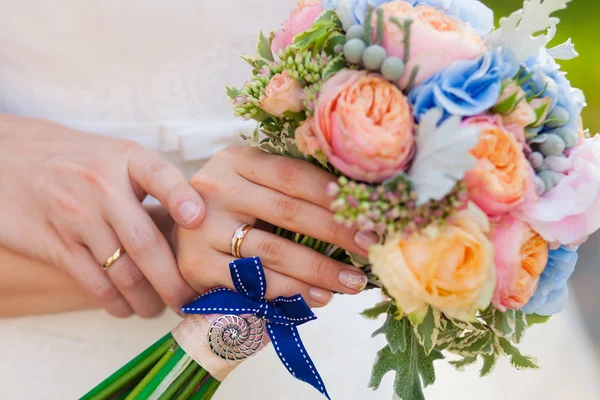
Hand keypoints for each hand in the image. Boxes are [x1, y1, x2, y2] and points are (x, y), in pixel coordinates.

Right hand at [0, 115, 203, 316]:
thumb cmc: (79, 162)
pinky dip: (117, 303)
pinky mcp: (56, 245)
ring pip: (123, 272)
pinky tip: (127, 308)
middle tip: (190, 300)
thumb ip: (155, 182)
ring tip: (160, 308)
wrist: (9, 159)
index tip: (198, 220)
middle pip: (146, 242)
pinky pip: (94, 284)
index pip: (159, 175)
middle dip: (174, 281)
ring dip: (148, 299)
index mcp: (126, 159)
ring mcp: (77, 217)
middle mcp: (102, 187)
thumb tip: (198, 223)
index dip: (182, 198)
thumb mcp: (117, 156)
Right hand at [176, 146, 377, 307]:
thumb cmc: (229, 205)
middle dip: (336, 232)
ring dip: (319, 269)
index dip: (332, 195)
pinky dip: (291, 291)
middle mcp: (215, 188)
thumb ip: (287, 184)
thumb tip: (353, 204)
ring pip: (273, 251)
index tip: (367, 213)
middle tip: (370, 248)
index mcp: (236, 160)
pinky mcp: (198, 265)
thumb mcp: (248, 180)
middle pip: (288, 211)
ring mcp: (203, 228)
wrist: (175, 232)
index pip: (292, 174)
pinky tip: (318, 296)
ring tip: (352, 281)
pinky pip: (253, 282)